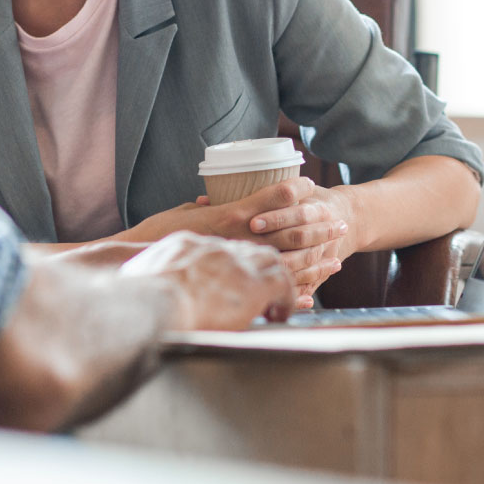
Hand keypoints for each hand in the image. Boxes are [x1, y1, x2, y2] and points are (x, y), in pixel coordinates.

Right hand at [117, 230, 294, 329]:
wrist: (150, 305)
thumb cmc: (136, 294)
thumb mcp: (137, 266)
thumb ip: (150, 258)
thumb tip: (144, 254)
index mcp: (188, 242)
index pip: (222, 241)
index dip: (236, 255)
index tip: (242, 269)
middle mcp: (216, 246)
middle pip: (253, 241)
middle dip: (268, 255)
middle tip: (277, 273)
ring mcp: (236, 263)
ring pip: (274, 258)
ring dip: (284, 274)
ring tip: (283, 296)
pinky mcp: (253, 285)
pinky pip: (284, 284)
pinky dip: (289, 298)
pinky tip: (281, 313)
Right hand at [126, 177, 348, 306]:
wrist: (144, 271)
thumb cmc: (156, 239)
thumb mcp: (181, 216)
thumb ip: (200, 209)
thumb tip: (207, 201)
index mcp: (231, 214)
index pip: (276, 196)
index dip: (297, 190)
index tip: (311, 186)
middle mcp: (243, 238)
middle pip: (293, 230)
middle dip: (319, 228)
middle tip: (339, 225)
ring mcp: (243, 266)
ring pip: (291, 262)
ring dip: (316, 260)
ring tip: (336, 261)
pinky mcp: (239, 290)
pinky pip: (275, 293)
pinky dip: (295, 293)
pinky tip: (310, 296)